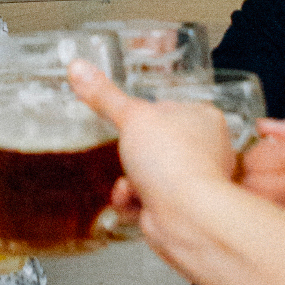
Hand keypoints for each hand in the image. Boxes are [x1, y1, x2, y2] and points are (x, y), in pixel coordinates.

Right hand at [68, 59, 235, 267]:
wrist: (182, 216)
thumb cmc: (175, 161)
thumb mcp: (131, 116)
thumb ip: (104, 95)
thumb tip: (79, 68)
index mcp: (204, 118)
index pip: (169, 107)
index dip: (146, 114)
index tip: (130, 118)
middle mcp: (205, 149)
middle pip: (155, 142)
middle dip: (132, 152)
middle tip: (126, 151)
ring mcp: (191, 180)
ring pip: (147, 172)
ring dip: (128, 178)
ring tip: (129, 179)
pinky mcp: (176, 206)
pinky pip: (144, 198)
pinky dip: (131, 199)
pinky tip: (129, 197)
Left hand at [240, 114, 284, 262]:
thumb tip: (266, 127)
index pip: (252, 155)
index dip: (253, 167)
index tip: (260, 175)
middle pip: (245, 185)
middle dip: (250, 193)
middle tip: (267, 202)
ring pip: (252, 217)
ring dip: (258, 221)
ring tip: (279, 226)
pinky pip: (272, 245)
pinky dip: (275, 245)